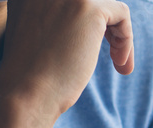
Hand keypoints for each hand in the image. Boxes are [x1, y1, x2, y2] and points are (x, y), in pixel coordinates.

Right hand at [0, 0, 134, 115]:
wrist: (26, 93)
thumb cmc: (33, 77)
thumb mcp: (40, 36)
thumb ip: (58, 19)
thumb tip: (89, 21)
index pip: (72, 3)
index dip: (88, 22)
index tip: (92, 44)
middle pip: (93, 2)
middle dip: (106, 26)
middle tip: (113, 55)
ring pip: (107, 5)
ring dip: (119, 34)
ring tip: (118, 62)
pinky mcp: (88, 7)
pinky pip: (122, 14)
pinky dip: (126, 39)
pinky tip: (120, 63)